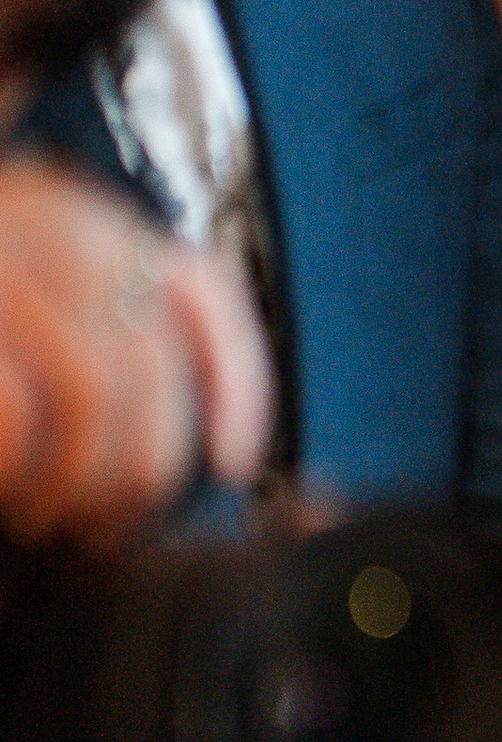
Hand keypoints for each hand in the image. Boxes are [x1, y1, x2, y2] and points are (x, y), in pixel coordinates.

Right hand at [0, 164, 269, 540]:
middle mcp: (53, 227)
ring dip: (76, 480)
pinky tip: (4, 494)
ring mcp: (2, 270)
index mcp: (89, 220)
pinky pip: (13, 414)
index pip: (202, 296)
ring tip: (47, 515)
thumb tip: (224, 452)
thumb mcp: (46, 300)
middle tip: (106, 521)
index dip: (238, 392)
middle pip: (153, 366)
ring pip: (91, 394)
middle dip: (141, 469)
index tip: (233, 464)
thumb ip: (117, 341)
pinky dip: (16, 470)